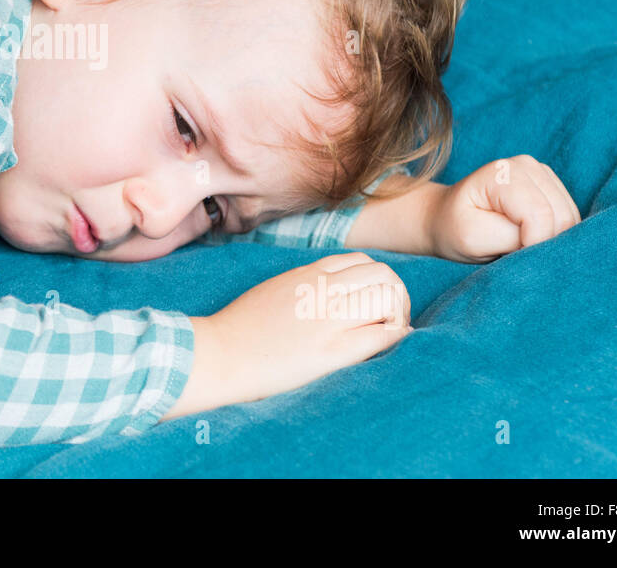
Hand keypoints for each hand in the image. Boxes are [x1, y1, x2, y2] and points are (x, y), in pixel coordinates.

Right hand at [164, 252, 410, 418]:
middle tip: (391, 318)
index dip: (378, 280)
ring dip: (398, 315)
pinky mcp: (331, 351)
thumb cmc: (240, 328)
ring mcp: (328, 318)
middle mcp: (322, 289)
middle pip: (383, 275)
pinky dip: (396, 337)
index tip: (375, 301)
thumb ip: (304, 285)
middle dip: (395, 295)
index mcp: (307, 274)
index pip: (362, 262)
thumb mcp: (274, 290)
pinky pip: (381, 335)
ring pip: (387, 299)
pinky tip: (392, 343)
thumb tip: (330, 293)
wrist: (219, 353)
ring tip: (391, 331)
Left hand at [428, 155, 581, 262]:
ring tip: (517, 241)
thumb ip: (512, 239)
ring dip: (549, 239)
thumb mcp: (473, 239)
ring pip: (569, 219)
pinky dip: (554, 234)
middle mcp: (526, 166)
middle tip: (512, 249)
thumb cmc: (455, 229)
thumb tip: (548, 241)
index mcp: (502, 173)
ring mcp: (541, 173)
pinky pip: (569, 218)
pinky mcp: (551, 186)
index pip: (540, 216)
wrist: (447, 218)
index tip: (508, 254)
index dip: (532, 244)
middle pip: (561, 217)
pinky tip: (528, 235)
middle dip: (542, 242)